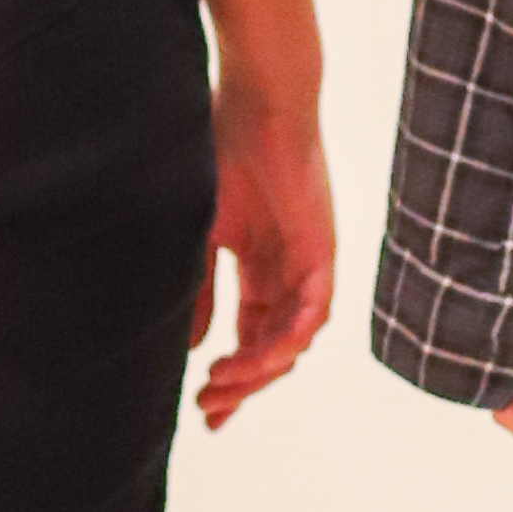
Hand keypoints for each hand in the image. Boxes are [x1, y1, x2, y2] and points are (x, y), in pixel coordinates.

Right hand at [191, 78, 334, 426]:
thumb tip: (190, 348)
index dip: (231, 375)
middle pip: (271, 347)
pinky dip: (288, 340)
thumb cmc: (224, 150)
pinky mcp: (321, 249)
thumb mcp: (203, 234)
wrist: (259, 101)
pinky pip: (314, 312)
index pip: (252, 334)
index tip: (203, 410)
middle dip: (241, 385)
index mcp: (260, 263)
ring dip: (258, 370)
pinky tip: (258, 359)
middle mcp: (287, 269)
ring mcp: (307, 261)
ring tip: (220, 385)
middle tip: (208, 410)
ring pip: (293, 340)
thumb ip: (201, 289)